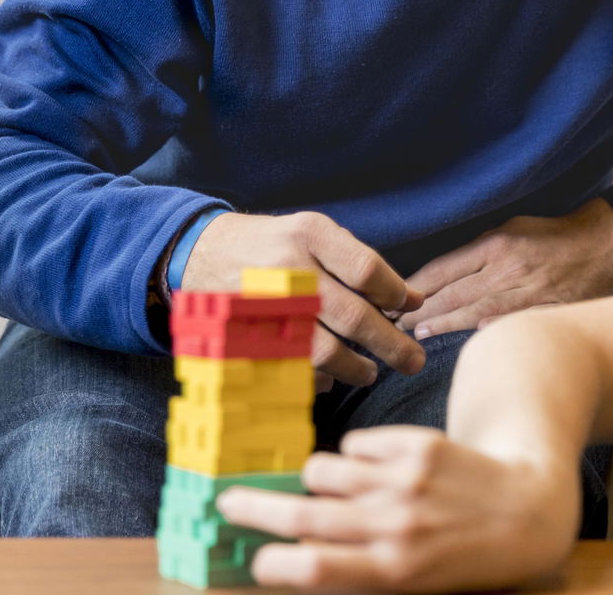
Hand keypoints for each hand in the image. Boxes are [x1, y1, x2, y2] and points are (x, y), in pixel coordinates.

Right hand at [182, 212, 424, 385]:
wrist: (199, 251)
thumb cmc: (273, 244)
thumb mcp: (312, 232)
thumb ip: (358, 262)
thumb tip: (411, 299)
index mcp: (309, 234)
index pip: (367, 270)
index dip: (396, 294)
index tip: (411, 307)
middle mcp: (288, 269)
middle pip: (353, 316)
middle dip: (391, 344)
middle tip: (414, 360)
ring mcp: (266, 306)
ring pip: (324, 351)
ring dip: (356, 368)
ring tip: (371, 373)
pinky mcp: (247, 337)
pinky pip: (292, 368)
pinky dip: (316, 379)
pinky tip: (330, 378)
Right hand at [216, 426, 579, 591]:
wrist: (528, 511)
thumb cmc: (464, 558)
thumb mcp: (414, 583)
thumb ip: (359, 569)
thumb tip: (297, 557)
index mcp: (392, 572)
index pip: (308, 570)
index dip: (270, 565)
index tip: (254, 560)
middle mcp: (395, 525)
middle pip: (302, 516)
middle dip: (255, 508)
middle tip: (227, 500)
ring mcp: (406, 480)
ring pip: (324, 468)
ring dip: (315, 477)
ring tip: (328, 484)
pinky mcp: (419, 444)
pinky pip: (358, 443)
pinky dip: (355, 453)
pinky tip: (379, 466)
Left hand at [396, 198, 612, 338]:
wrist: (602, 245)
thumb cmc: (552, 233)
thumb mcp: (511, 226)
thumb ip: (478, 249)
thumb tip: (441, 273)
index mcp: (495, 244)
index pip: (443, 269)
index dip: (414, 287)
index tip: (392, 299)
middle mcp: (506, 270)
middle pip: (452, 295)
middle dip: (419, 310)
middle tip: (392, 323)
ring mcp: (525, 294)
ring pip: (473, 315)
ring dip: (442, 325)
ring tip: (417, 334)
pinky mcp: (542, 312)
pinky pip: (506, 326)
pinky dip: (481, 334)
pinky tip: (463, 343)